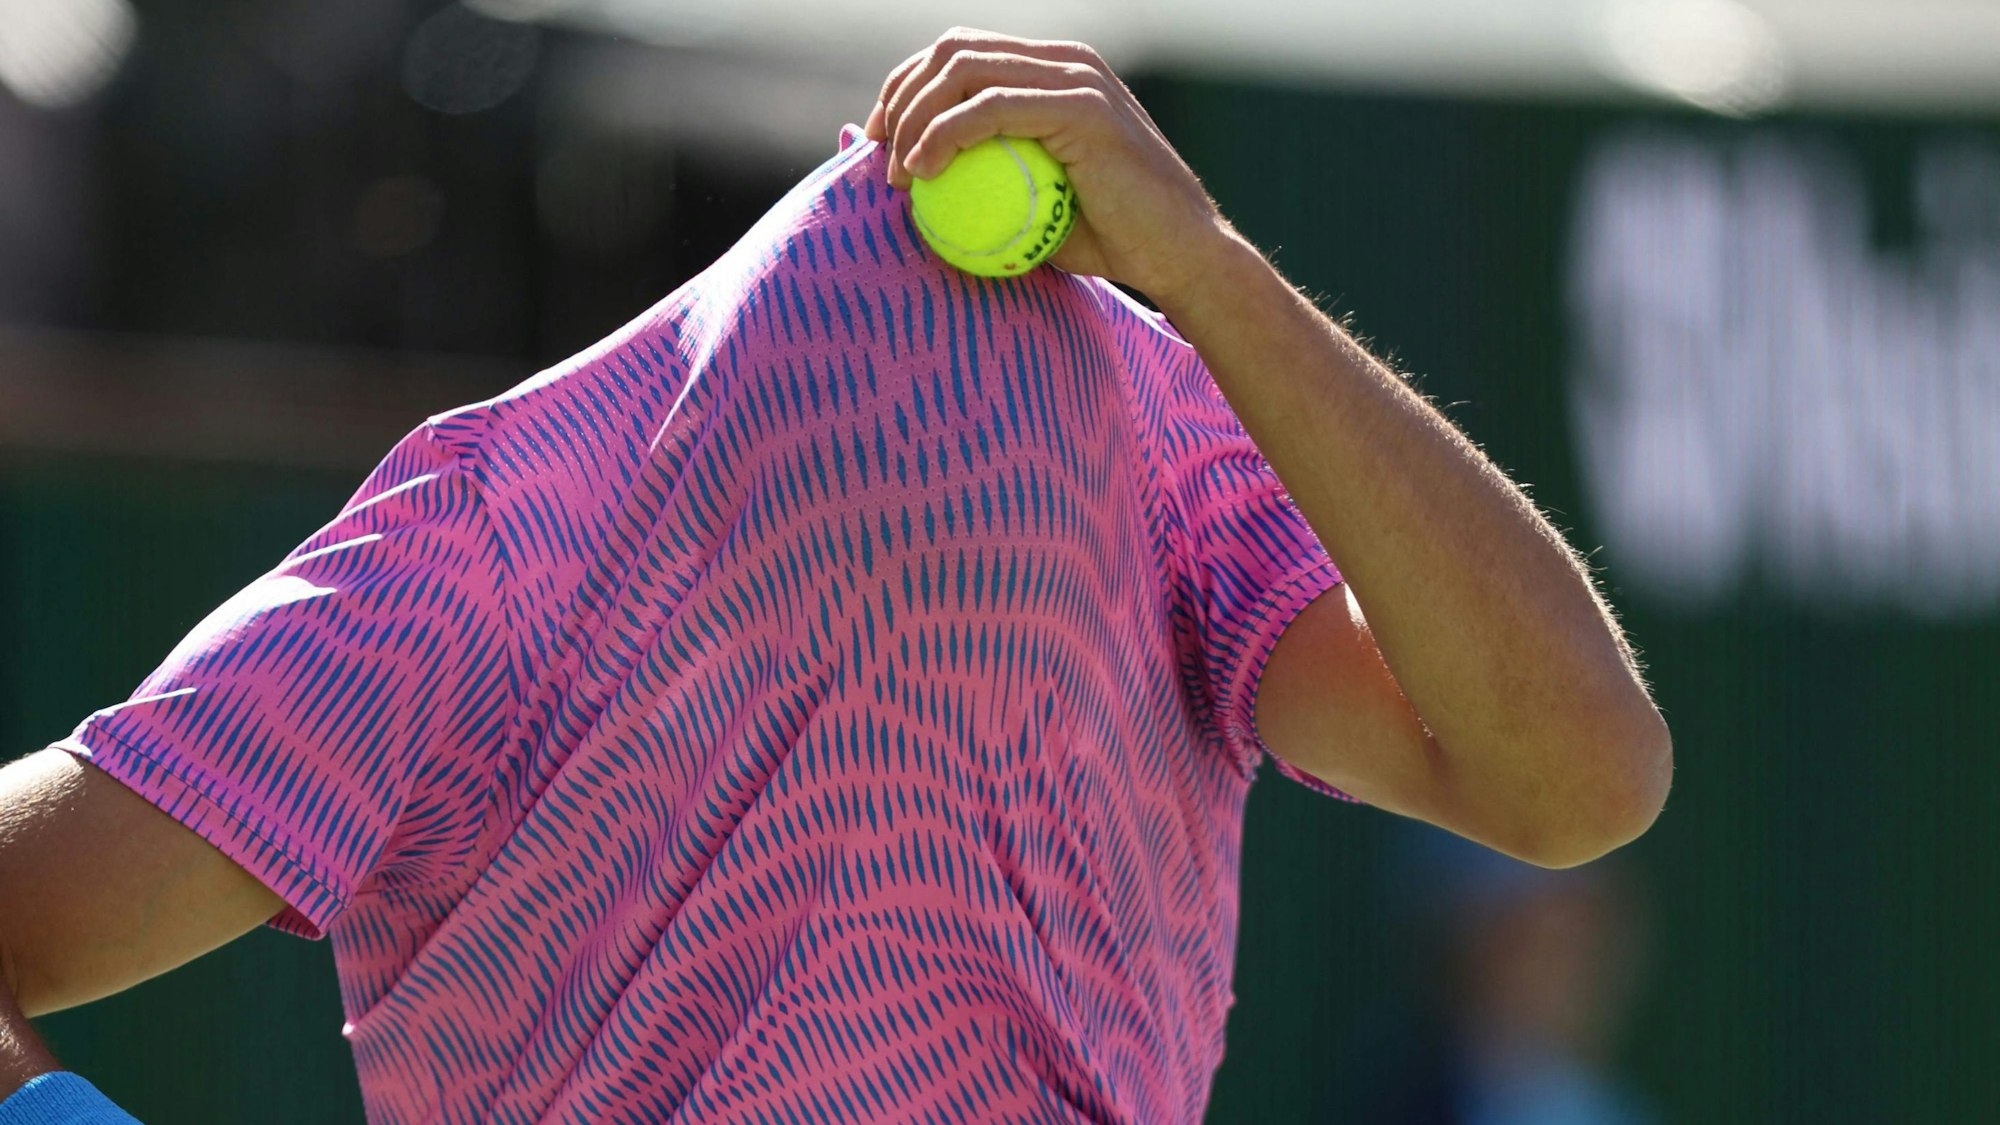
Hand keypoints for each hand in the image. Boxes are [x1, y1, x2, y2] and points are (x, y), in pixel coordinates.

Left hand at [865, 26, 1234, 304]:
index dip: (907, 86)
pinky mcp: (1082, 107)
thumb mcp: (1032, 202)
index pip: (961, 52)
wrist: (1179, 256)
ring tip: (899, 173)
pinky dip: (944, 135)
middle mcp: (1066, 60)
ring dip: (915, 118)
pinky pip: (991, 108)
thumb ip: (985, 176)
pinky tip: (922, 171)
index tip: (879, 141)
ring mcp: (1076, 78)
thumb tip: (911, 180)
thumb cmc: (1109, 240)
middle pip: (954, 50)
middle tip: (879, 156)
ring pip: (965, 70)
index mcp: (1054, 69)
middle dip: (901, 96)